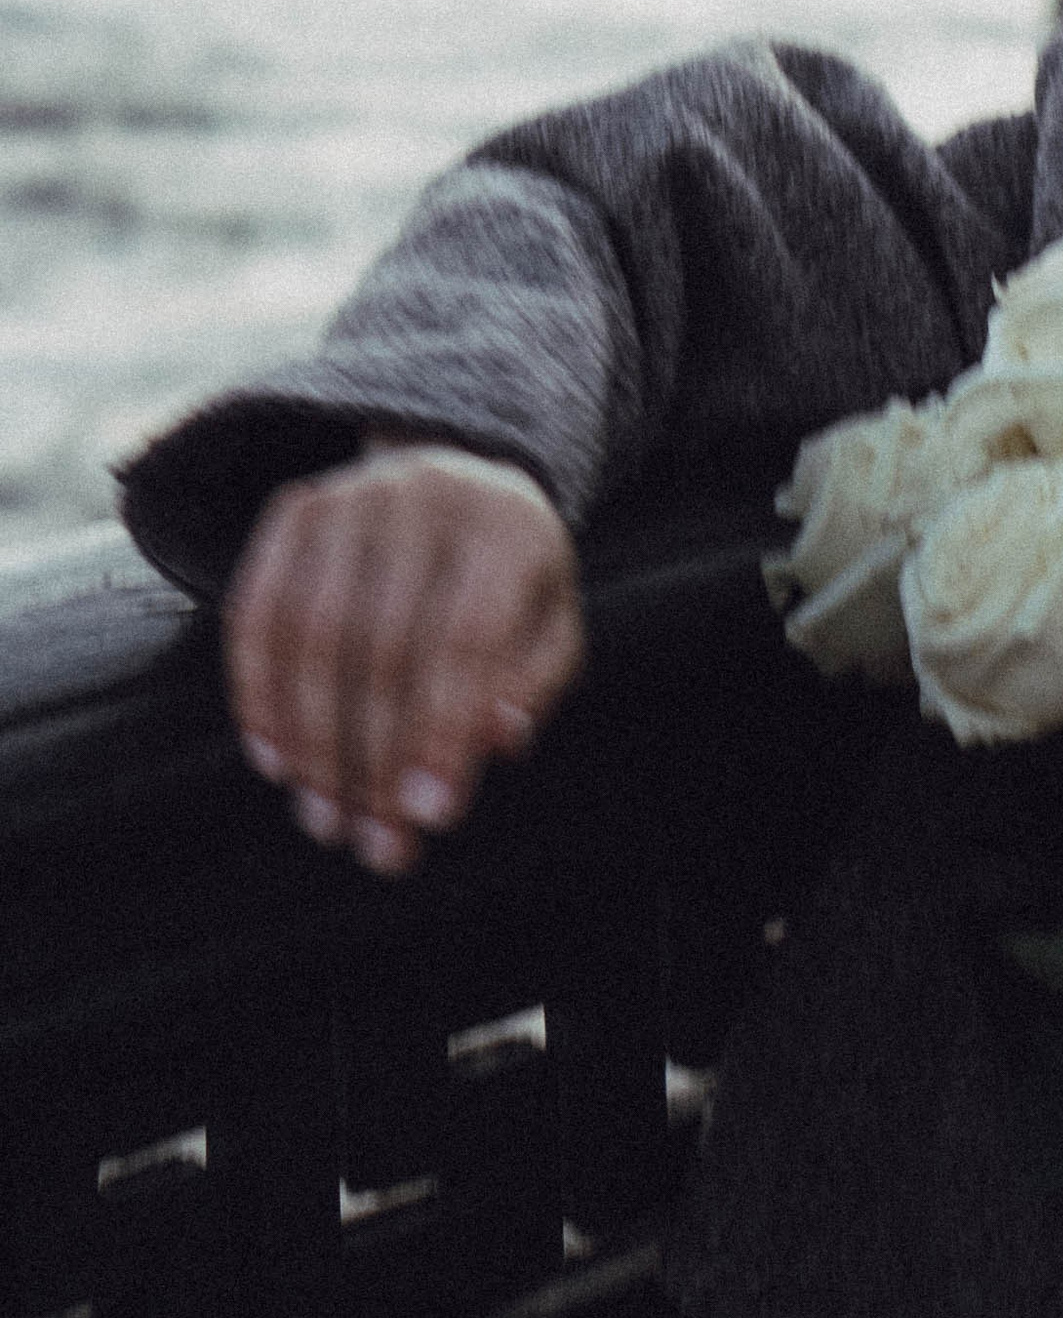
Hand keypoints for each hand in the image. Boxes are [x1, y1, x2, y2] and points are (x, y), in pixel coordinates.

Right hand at [222, 442, 583, 875]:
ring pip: (314, 633)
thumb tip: (497, 744)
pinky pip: (258, 609)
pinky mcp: (297, 508)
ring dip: (313, 742)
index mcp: (508, 524)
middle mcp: (429, 495)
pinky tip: (275, 761)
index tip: (430, 818)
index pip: (467, 639)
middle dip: (375, 759)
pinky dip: (258, 692)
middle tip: (374, 843)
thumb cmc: (510, 580)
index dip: (444, 733)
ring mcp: (355, 496)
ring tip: (324, 819)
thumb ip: (534, 682)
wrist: (458, 474)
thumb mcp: (550, 622)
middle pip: (385, 645)